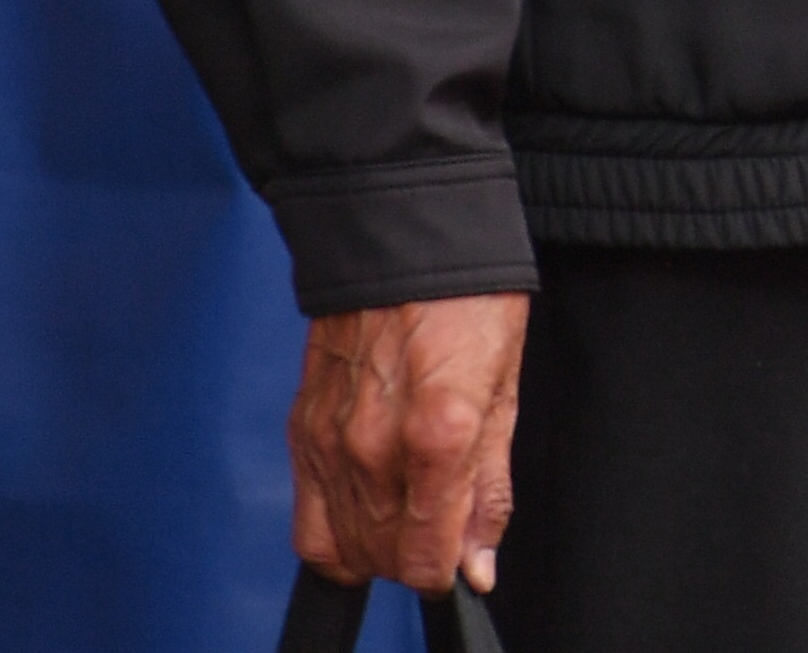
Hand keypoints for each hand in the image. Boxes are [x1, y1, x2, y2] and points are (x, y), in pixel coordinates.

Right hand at [293, 292, 527, 594]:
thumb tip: (477, 565)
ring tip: (406, 511)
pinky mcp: (303, 428)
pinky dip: (335, 529)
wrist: (402, 236)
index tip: (458, 555)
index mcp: (439, 434)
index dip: (446, 569)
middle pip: (383, 558)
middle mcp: (375, 445)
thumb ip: (488, 487)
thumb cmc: (467, 300)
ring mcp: (331, 439)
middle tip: (438, 525)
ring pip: (341, 546)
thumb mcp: (504, 389)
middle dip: (415, 557)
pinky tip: (365, 505)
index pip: (425, 558)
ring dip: (376, 547)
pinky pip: (307, 516)